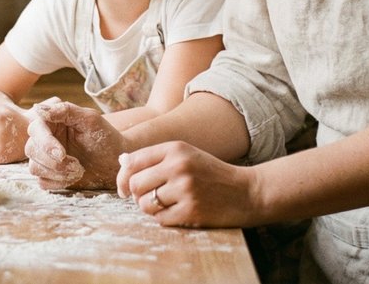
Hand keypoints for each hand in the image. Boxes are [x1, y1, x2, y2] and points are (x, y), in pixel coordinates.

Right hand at [24, 98, 127, 189]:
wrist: (116, 163)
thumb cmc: (106, 138)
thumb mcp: (90, 119)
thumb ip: (66, 111)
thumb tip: (39, 108)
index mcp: (53, 122)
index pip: (35, 128)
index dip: (45, 142)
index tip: (61, 154)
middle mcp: (46, 139)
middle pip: (30, 149)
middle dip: (52, 161)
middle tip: (75, 164)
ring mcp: (46, 158)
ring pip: (34, 167)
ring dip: (56, 172)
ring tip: (78, 169)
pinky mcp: (50, 175)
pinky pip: (42, 182)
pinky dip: (57, 182)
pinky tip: (73, 177)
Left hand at [118, 141, 264, 227]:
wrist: (247, 192)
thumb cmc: (212, 174)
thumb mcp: (187, 155)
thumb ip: (156, 157)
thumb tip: (122, 161)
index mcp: (175, 148)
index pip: (132, 161)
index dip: (123, 177)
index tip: (124, 188)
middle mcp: (178, 166)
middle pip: (135, 184)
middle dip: (137, 195)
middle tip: (149, 197)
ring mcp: (185, 189)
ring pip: (145, 204)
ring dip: (150, 208)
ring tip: (166, 205)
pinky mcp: (191, 211)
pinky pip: (160, 219)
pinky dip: (165, 219)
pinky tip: (179, 212)